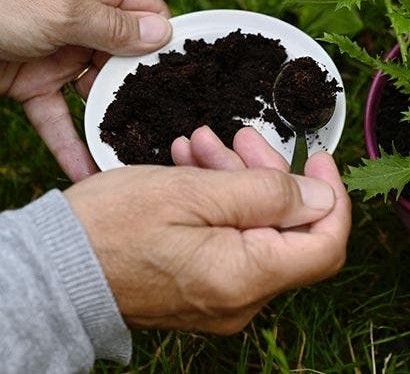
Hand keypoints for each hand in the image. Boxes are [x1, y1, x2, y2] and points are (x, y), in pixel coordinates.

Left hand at [0, 0, 171, 180]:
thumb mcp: (63, 11)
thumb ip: (115, 27)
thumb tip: (165, 34)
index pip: (145, 10)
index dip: (166, 38)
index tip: (188, 72)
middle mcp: (81, 18)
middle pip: (126, 57)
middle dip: (142, 90)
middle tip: (170, 121)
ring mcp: (58, 53)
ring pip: (96, 92)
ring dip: (111, 121)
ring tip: (136, 151)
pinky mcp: (33, 84)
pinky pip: (59, 116)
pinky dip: (70, 143)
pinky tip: (88, 170)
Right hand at [64, 128, 350, 333]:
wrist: (51, 272)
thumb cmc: (111, 228)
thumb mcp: (194, 192)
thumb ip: (268, 195)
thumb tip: (323, 197)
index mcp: (246, 277)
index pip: (325, 245)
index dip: (332, 196)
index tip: (319, 158)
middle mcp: (242, 298)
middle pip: (289, 231)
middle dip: (271, 175)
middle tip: (242, 136)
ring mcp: (223, 298)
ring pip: (257, 231)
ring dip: (239, 182)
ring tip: (205, 145)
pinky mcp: (203, 289)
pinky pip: (231, 242)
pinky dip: (221, 203)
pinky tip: (195, 168)